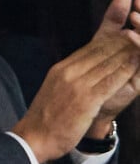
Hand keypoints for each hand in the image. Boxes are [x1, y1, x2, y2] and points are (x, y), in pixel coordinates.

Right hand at [12, 0, 139, 162]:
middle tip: (135, 28)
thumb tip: (81, 72)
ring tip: (139, 41)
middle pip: (99, 51)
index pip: (89, 50)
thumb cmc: (46, 118)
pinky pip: (108, 81)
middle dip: (119, 40)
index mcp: (62, 68)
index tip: (122, 30)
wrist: (34, 135)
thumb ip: (68, 79)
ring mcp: (76, 83)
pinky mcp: (85, 99)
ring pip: (106, 63)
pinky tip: (135, 63)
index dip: (108, 39)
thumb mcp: (54, 90)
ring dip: (126, 52)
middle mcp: (69, 71)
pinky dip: (123, 70)